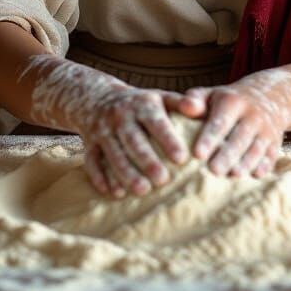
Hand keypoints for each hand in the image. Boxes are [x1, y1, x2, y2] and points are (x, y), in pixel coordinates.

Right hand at [19, 55, 191, 198]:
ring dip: (126, 173)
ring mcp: (102, 130)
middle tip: (163, 180)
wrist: (97, 98)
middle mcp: (121, 116)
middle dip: (147, 160)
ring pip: (113, 153)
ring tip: (142, 191)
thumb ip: (180, 103)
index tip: (181, 158)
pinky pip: (92, 161)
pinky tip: (114, 193)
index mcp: (142, 104)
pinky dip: (100, 178)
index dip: (168, 139)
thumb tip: (201, 108)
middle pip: (133, 140)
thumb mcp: (159, 97)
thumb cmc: (140, 103)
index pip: (156, 121)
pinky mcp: (89, 144)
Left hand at [179, 68, 290, 178]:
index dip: (209, 138)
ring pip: (256, 148)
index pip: (220, 122)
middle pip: (239, 138)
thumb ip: (195, 99)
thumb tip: (184, 107)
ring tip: (233, 175)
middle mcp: (252, 115)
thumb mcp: (213, 93)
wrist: (270, 96)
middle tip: (213, 171)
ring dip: (246, 162)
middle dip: (227, 155)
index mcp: (233, 102)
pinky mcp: (275, 143)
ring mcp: (266, 129)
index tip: (197, 154)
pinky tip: (255, 175)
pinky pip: (271, 155)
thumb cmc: (229, 99)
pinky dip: (264, 165)